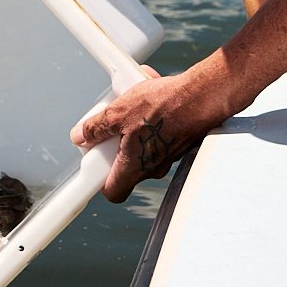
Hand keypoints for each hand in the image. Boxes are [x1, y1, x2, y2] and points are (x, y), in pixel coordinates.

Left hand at [71, 64, 233, 201]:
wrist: (205, 95)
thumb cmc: (168, 106)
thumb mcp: (119, 111)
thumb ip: (97, 127)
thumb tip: (81, 135)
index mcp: (135, 167)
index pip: (112, 192)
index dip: (98, 181)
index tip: (92, 163)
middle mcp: (153, 167)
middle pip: (125, 163)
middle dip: (115, 141)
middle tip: (111, 122)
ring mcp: (167, 154)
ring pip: (141, 143)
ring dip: (133, 123)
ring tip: (132, 100)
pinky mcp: (178, 140)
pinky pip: (157, 132)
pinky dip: (151, 116)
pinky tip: (150, 94)